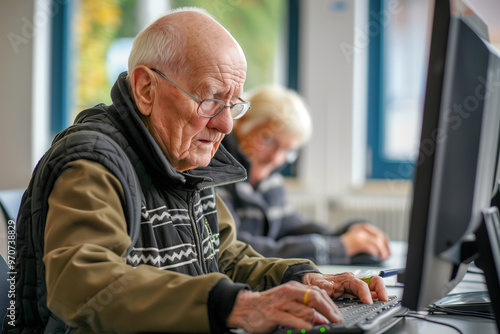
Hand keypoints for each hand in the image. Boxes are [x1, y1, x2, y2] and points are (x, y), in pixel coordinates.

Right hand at [226, 281, 342, 332]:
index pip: (318, 292)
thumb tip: (323, 316)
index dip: (331, 304)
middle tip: (337, 320)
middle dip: (329, 310)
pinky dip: (302, 324)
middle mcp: (288, 293)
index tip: (338, 315)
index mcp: (294, 288)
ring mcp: (280, 303)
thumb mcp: (288, 300)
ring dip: (318, 318)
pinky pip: (291, 319)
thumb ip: (303, 306)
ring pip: (305, 309)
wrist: (245, 307)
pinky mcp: (273, 314)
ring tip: (326, 325)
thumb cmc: (269, 304)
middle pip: (315, 298)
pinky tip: (309, 328)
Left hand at [302, 272, 387, 302]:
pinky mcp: (357, 291)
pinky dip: (376, 297)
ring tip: (383, 303)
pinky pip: (370, 292)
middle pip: (374, 281)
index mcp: (347, 278)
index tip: (368, 303)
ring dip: (380, 293)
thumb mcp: (320, 286)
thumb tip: (331, 289)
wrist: (312, 281)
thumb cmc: (317, 282)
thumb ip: (326, 287)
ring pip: (374, 286)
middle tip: (384, 301)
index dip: (366, 294)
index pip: (361, 284)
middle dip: (382, 290)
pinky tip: (376, 304)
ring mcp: (356, 285)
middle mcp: (354, 280)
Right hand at [341, 223, 390, 259]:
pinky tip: (375, 256)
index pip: (379, 233)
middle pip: (380, 237)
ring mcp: (360, 234)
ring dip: (382, 251)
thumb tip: (381, 247)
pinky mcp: (358, 241)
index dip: (385, 243)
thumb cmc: (346, 245)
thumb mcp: (357, 237)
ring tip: (382, 257)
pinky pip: (371, 247)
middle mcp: (362, 229)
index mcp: (363, 227)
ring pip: (377, 242)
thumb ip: (367, 239)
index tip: (388, 250)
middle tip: (386, 255)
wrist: (333, 247)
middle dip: (385, 247)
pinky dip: (375, 253)